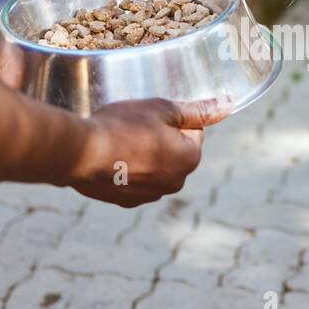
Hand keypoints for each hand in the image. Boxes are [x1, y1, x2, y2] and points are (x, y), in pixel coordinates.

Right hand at [68, 98, 228, 206]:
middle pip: (174, 152)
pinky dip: (125, 171)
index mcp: (190, 159)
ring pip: (153, 167)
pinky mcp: (126, 202)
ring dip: (143, 155)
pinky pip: (133, 181)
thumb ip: (197, 110)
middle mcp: (175, 184)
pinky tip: (109, 158)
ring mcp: (150, 196)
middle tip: (134, 126)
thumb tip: (227, 105)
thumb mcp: (162, 108)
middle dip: (159, 139)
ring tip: (119, 141)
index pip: (193, 132)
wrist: (81, 153)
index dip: (172, 119)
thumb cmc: (123, 125)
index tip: (152, 116)